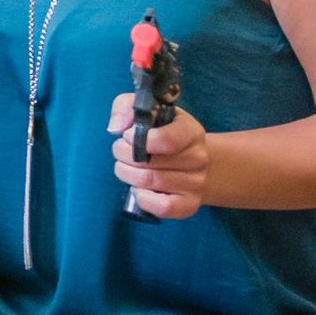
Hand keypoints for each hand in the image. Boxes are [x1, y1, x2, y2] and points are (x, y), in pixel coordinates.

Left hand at [109, 88, 211, 218]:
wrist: (192, 161)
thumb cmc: (163, 133)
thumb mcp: (148, 111)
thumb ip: (126, 106)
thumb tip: (117, 127)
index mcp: (191, 132)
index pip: (165, 140)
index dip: (137, 139)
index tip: (127, 135)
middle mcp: (198, 158)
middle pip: (149, 163)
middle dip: (123, 156)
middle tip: (121, 151)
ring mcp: (196, 183)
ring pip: (150, 183)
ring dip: (127, 175)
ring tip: (126, 167)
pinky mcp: (189, 204)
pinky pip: (164, 208)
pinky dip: (144, 199)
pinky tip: (137, 190)